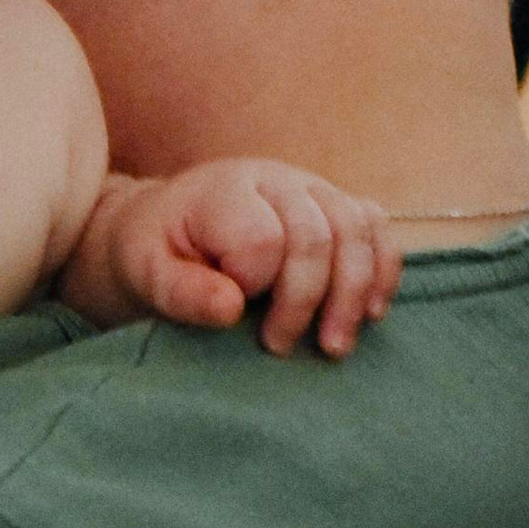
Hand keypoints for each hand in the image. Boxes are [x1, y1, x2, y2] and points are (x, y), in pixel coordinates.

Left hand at [71, 160, 400, 357]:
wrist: (166, 227)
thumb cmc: (156, 252)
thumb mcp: (146, 273)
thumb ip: (181, 291)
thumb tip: (231, 308)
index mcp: (225, 190)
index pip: (262, 238)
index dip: (254, 284)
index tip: (231, 315)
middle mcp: (274, 179)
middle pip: (317, 235)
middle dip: (306, 301)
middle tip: (279, 349)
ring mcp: (311, 187)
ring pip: (356, 230)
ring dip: (354, 293)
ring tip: (333, 347)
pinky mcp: (335, 204)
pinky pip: (376, 227)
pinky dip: (382, 271)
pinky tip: (371, 313)